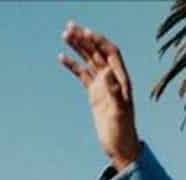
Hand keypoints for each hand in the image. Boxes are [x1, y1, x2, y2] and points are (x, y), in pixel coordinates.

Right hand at [59, 23, 140, 170]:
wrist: (120, 147)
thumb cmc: (123, 131)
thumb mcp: (119, 112)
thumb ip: (114, 92)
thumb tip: (107, 71)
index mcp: (121, 80)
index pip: (110, 53)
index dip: (99, 42)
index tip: (86, 32)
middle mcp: (112, 78)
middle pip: (97, 52)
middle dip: (84, 39)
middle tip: (69, 27)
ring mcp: (102, 85)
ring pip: (88, 60)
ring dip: (78, 47)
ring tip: (65, 34)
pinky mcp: (94, 94)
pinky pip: (82, 75)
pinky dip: (73, 65)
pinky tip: (62, 56)